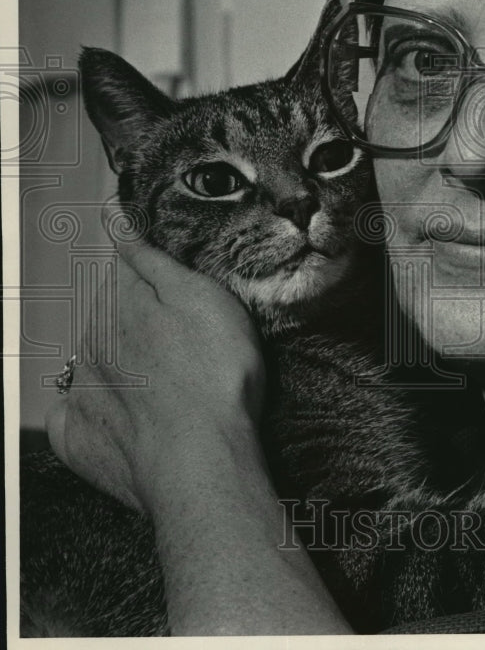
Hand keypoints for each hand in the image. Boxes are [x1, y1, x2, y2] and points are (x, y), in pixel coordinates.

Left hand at [46, 236, 264, 512]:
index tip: (178, 284)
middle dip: (138, 318)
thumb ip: (151, 257)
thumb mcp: (200, 297)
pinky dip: (95, 409)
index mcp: (118, 305)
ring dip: (121, 361)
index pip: (123, 269)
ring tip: (170, 379)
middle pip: (109, 316)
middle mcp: (90, 344)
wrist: (204, 461)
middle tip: (187, 339)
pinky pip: (77, 412)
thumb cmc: (215, 377)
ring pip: (94, 361)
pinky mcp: (79, 438)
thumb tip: (114, 215)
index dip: (152, 271)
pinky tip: (130, 414)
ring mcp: (80, 393)